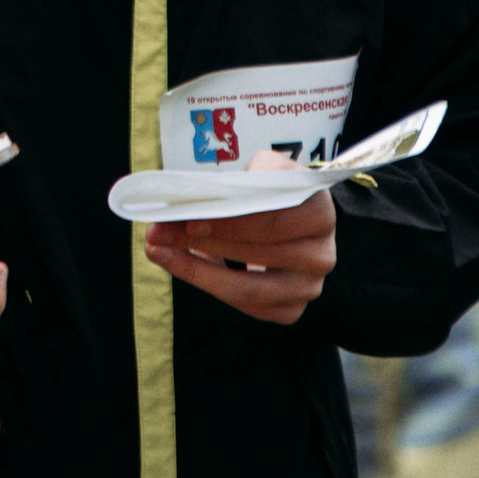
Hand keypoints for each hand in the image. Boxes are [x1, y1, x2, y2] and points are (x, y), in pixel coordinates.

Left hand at [144, 149, 335, 323]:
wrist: (291, 217)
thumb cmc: (272, 191)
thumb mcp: (262, 169)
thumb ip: (239, 180)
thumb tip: (195, 198)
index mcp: (318, 213)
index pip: (271, 220)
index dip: (228, 222)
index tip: (187, 220)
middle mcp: (321, 255)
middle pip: (255, 253)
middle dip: (200, 242)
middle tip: (158, 232)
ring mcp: (308, 287)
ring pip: (248, 288)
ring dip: (197, 270)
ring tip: (159, 250)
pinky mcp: (290, 308)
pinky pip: (246, 306)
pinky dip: (209, 286)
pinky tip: (181, 266)